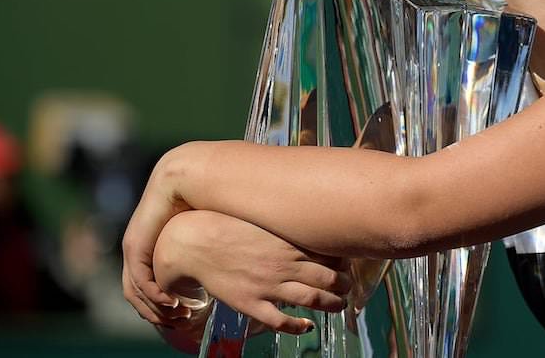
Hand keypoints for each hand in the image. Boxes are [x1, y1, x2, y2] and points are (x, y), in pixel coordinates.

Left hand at [122, 146, 194, 327]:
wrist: (192, 175)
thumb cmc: (207, 197)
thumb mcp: (203, 229)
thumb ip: (206, 246)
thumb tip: (228, 260)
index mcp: (154, 243)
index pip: (149, 282)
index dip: (165, 303)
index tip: (187, 313)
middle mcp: (139, 247)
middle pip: (137, 292)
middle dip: (158, 312)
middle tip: (180, 322)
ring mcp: (134, 247)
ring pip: (135, 291)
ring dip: (155, 309)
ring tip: (178, 316)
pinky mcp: (135, 245)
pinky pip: (139, 281)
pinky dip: (154, 296)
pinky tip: (172, 302)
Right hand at [151, 210, 351, 334]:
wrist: (195, 242)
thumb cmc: (228, 226)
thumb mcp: (263, 220)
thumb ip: (286, 224)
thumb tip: (307, 219)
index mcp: (288, 241)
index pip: (330, 253)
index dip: (345, 260)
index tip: (349, 262)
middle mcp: (283, 263)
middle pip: (329, 277)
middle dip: (344, 284)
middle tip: (349, 286)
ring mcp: (268, 285)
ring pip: (313, 299)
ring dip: (332, 303)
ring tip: (340, 304)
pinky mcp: (251, 303)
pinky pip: (282, 320)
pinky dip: (300, 325)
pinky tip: (308, 325)